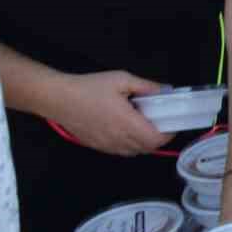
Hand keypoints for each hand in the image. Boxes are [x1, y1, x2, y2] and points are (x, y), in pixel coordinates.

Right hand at [46, 71, 169, 155]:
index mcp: (126, 123)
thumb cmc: (90, 87)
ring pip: (133, 152)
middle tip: (163, 122)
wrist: (58, 99)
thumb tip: (165, 91)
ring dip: (144, 143)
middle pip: (147, 148)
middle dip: (159, 138)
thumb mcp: (122, 79)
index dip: (168, 134)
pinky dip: (130, 145)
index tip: (173, 122)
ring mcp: (106, 145)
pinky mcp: (96, 146)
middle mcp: (118, 139)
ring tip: (146, 125)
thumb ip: (146, 86)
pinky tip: (128, 129)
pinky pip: (120, 151)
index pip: (155, 139)